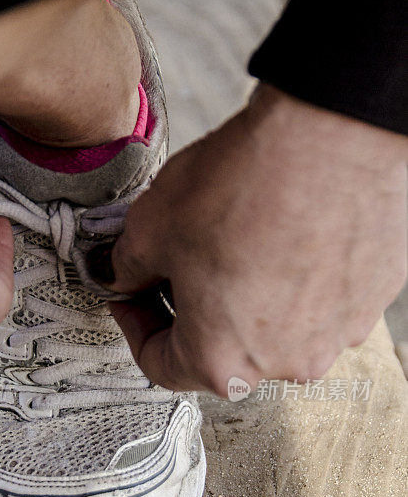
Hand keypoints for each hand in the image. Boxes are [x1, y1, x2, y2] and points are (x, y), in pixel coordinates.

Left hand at [106, 85, 406, 394]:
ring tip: (232, 245)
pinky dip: (293, 280)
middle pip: (219, 349)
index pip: (161, 364)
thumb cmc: (250, 183)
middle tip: (176, 270)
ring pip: (271, 327)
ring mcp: (334, 335)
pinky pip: (318, 302)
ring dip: (243, 297)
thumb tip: (126, 276)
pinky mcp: (369, 300)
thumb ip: (128, 268)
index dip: (135, 328)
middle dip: (190, 311)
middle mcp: (283, 362)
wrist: (334, 131)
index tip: (131, 300)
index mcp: (221, 360)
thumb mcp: (151, 227)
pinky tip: (279, 238)